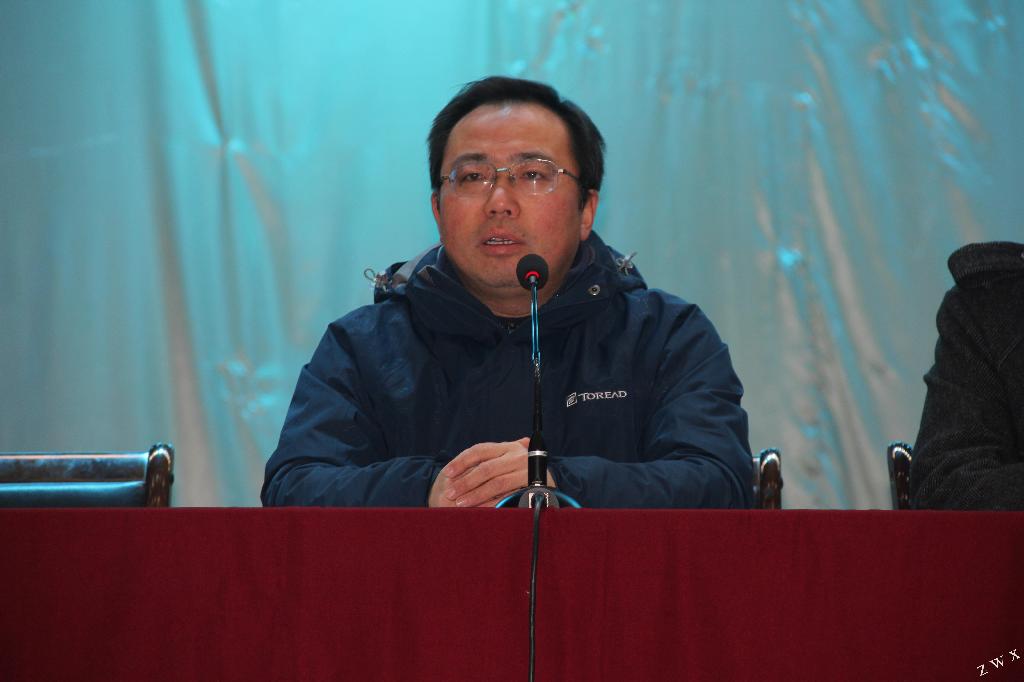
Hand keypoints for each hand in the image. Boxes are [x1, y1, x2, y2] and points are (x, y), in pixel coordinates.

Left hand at [428, 437, 555, 507]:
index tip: (446, 474)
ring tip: (461, 504)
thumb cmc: (518, 480)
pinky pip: (510, 495)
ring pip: (497, 482)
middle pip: (486, 467)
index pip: (480, 450)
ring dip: (476, 494)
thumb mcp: (502, 468)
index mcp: (508, 447)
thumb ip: (483, 466)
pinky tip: (482, 509)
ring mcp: (528, 469)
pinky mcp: (535, 485)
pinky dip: (494, 502)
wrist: (549, 493)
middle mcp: (519, 455)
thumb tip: (449, 472)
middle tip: (450, 493)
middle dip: (466, 482)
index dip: (461, 461)